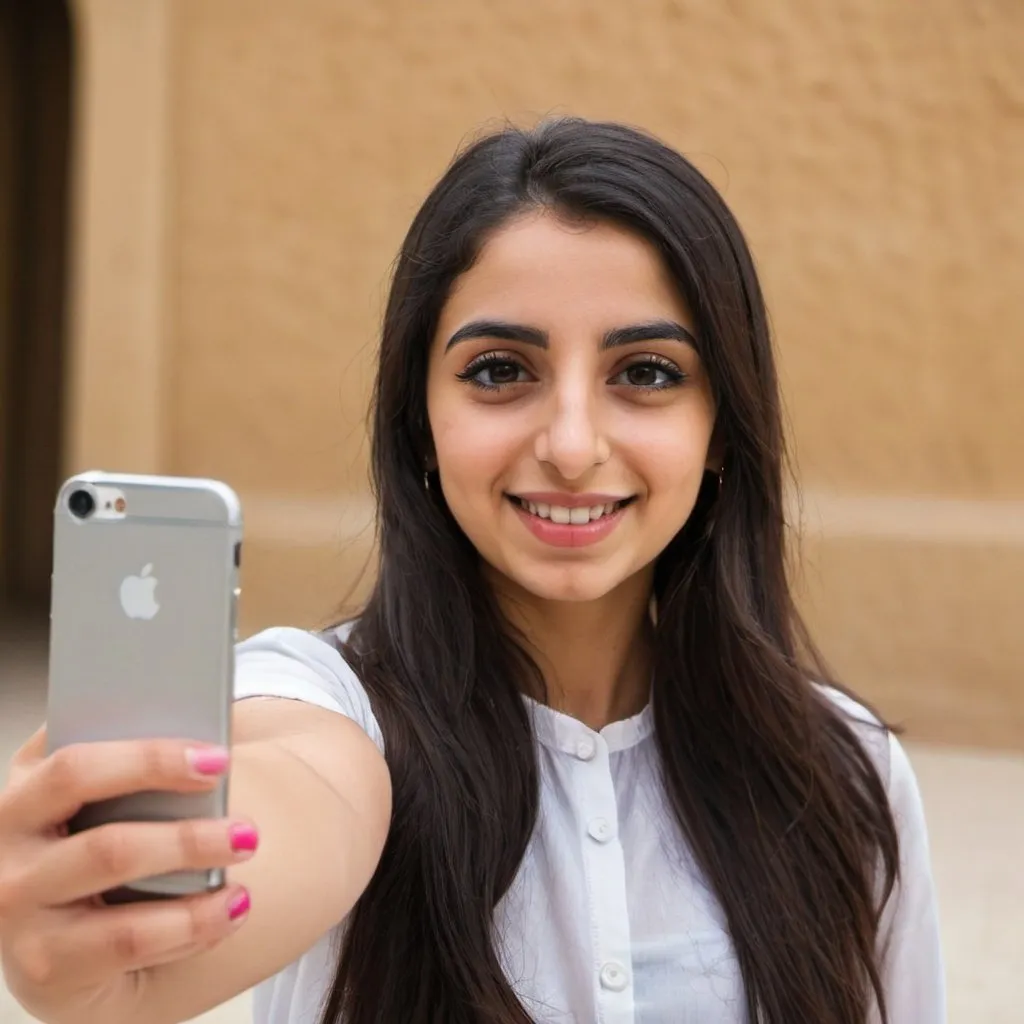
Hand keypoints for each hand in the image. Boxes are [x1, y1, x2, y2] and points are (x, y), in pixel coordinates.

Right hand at [0, 727, 256, 1023]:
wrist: (56, 931)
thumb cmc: (92, 836)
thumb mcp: (97, 794)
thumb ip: (131, 761)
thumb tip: (204, 745)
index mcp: (24, 790)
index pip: (77, 769)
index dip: (151, 760)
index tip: (217, 759)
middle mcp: (8, 852)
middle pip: (108, 846)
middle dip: (189, 838)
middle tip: (248, 830)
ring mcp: (19, 914)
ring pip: (121, 903)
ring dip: (195, 879)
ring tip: (245, 861)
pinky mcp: (47, 965)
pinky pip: (130, 944)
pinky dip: (191, 924)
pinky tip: (231, 908)